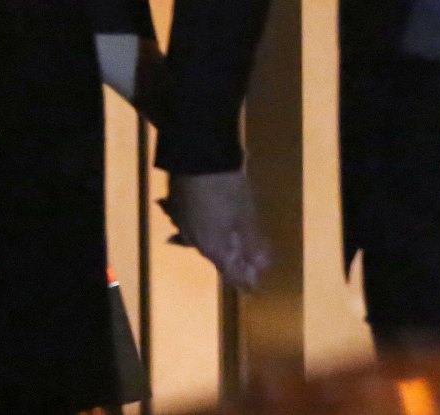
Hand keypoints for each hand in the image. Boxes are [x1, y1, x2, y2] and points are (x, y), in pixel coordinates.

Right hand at [163, 170, 271, 289]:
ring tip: (238, 241)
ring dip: (223, 243)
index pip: (230, 273)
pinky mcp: (178, 205)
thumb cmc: (226, 188)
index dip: (246, 280)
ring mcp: (182, 222)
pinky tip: (219, 220)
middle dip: (236, 260)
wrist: (197, 153)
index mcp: (211, 247)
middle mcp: (193, 240)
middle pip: (217, 257)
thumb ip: (253, 242)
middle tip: (253, 261)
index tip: (258, 285)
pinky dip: (212, 227)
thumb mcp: (245, 215)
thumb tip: (262, 266)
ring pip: (205, 241)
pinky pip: (196, 226)